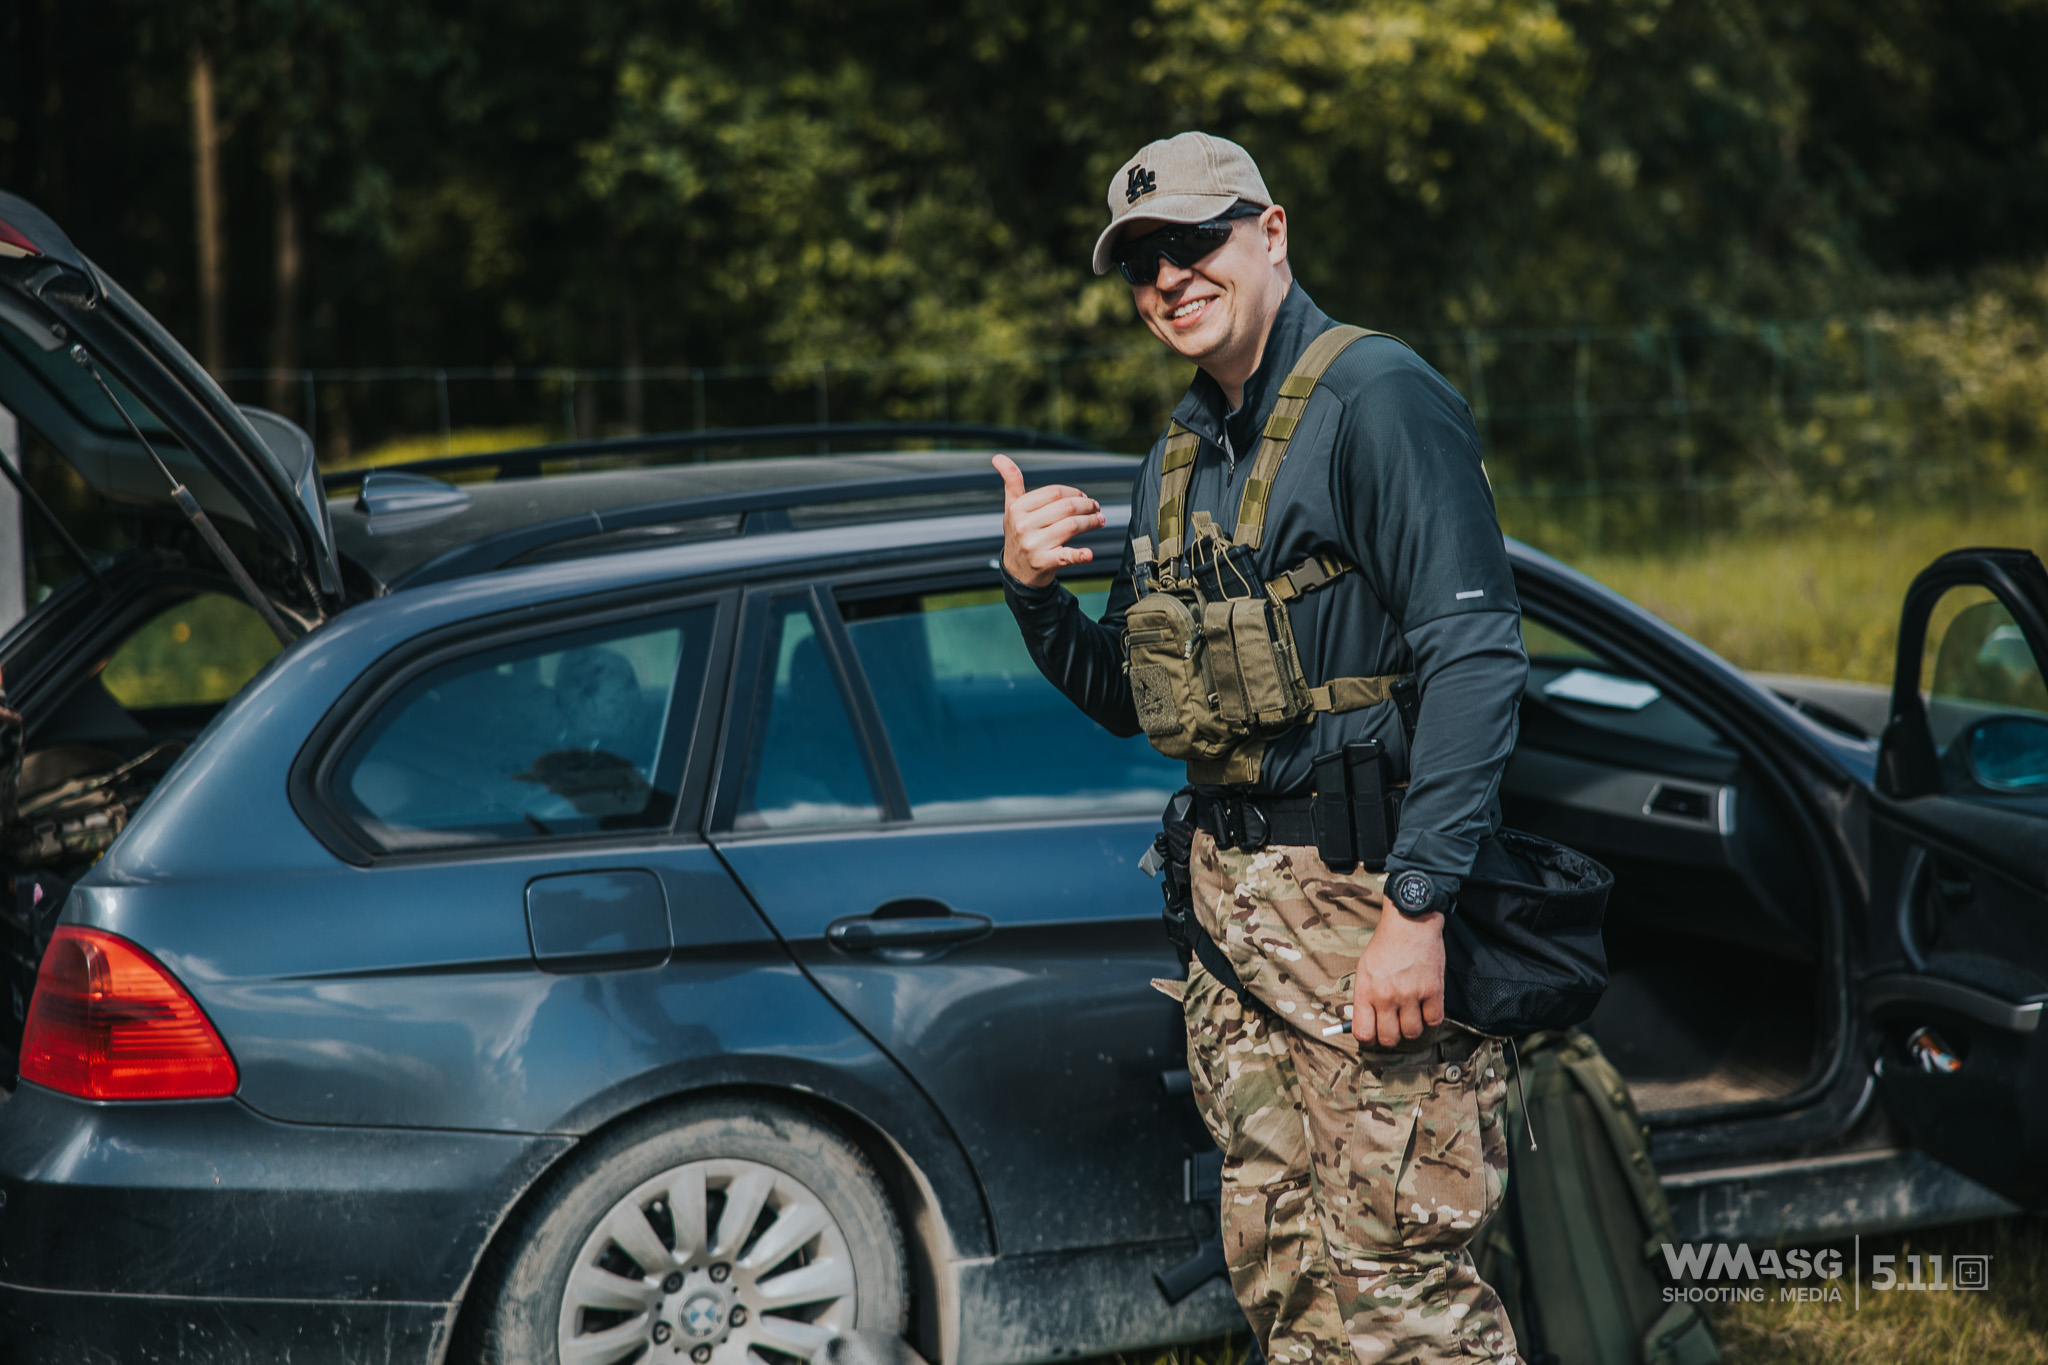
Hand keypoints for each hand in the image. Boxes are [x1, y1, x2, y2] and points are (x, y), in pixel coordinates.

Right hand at [994, 454, 1105, 588]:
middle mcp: (1024, 526)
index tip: (1084, 497)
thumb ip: (1011, 482)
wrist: (1017, 571)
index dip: (1074, 492)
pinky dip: (1079, 556)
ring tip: (1099, 520)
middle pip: (1066, 508)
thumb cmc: (1019, 534)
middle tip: (1096, 507)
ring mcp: (1034, 545)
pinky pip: (1065, 557)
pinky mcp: (1044, 562)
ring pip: (1072, 526)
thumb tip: (998, 457)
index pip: (1054, 492)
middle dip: (1087, 506)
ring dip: (1091, 522)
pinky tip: (1089, 554)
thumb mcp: (1011, 508)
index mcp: (1017, 509)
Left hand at [1351, 906, 1445, 1047]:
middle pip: (1389, 1039)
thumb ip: (1364, 997)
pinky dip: (1431, 1016)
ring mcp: (1411, 994)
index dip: (1369, 1038)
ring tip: (1411, 1012)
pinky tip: (1426, 1005)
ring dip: (1413, 1026)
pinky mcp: (1433, 990)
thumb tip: (1364, 1023)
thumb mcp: (1364, 969)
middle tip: (1395, 1025)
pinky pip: (1434, 1020)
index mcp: (1366, 990)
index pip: (1363, 1033)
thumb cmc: (1385, 945)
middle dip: (1392, 1036)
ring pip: (1413, 1032)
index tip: (1374, 1034)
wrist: (1410, 922)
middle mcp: (1387, 995)